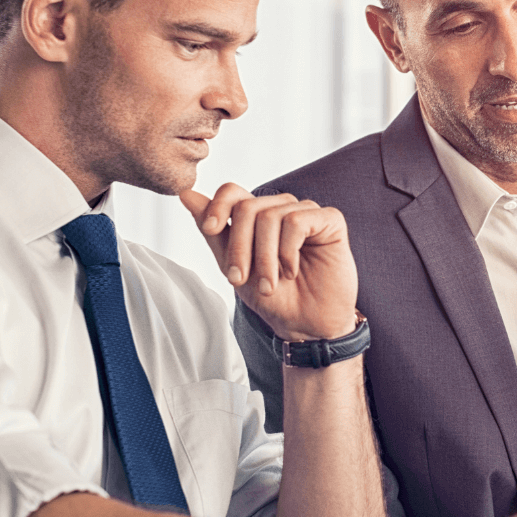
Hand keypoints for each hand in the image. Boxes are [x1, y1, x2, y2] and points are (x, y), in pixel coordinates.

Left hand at [181, 185, 357, 340]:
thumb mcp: (234, 267)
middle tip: (241, 280)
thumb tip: (186, 194)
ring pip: (271, 216)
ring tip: (271, 283)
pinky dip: (288, 251)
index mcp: (259, 217)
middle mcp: (282, 209)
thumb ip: (214, 232)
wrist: (306, 325)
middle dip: (239, 247)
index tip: (210, 229)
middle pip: (247, 207)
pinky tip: (291, 270)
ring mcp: (307, 213)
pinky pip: (298, 221)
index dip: (218, 206)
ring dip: (265, 257)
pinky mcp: (330, 220)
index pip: (233, 192)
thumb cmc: (275, 298)